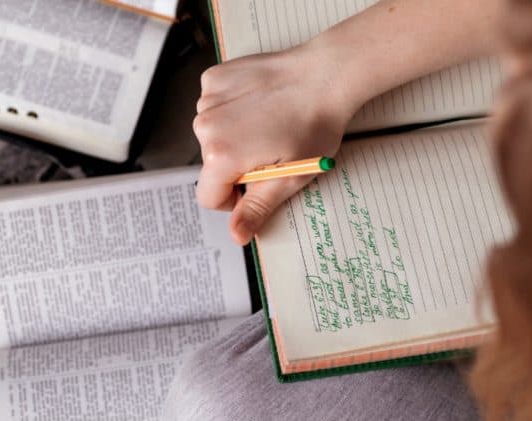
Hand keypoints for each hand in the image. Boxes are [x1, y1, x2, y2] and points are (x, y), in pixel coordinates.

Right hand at [193, 42, 357, 244]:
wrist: (326, 74)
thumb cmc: (314, 125)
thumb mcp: (290, 177)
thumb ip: (257, 207)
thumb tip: (236, 236)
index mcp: (220, 156)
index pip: (209, 198)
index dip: (235, 199)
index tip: (259, 185)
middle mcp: (205, 126)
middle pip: (212, 166)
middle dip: (238, 165)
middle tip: (273, 149)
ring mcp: (207, 98)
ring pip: (212, 137)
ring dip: (235, 137)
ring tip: (268, 124)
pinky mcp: (214, 78)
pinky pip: (215, 108)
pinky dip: (233, 110)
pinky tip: (259, 104)